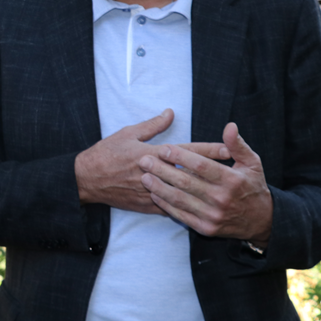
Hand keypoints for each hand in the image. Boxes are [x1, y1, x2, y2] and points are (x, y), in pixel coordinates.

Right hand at [76, 109, 229, 214]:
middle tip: (233, 171)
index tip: (227, 149)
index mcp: (151, 153)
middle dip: (213, 170)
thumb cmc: (106, 154)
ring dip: (202, 190)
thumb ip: (152, 125)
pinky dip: (183, 206)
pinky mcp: (146, 204)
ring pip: (182, 192)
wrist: (86, 179)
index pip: (186, 151)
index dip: (207, 150)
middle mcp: (154, 172)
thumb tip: (170, 113)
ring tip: (221, 189)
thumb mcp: (127, 133)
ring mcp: (151, 190)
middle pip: (189, 172)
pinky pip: (169, 206)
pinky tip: (199, 207)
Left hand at [139, 122, 272, 245]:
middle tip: (144, 161)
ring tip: (144, 177)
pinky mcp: (206, 228)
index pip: (202, 166)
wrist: (260, 221)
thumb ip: (238, 145)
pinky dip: (166, 205)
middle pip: (186, 183)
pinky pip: (182, 215)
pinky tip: (155, 195)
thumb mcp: (252, 163)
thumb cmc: (253, 186)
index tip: (164, 148)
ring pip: (180, 200)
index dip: (181, 157)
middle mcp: (222, 199)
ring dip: (159, 188)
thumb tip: (230, 126)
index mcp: (232, 181)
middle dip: (162, 171)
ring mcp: (213, 216)